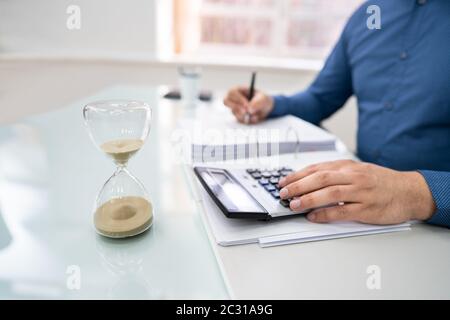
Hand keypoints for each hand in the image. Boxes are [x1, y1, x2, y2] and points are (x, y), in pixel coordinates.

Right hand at [223, 86, 273, 123]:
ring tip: (255, 114)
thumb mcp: (263, 99)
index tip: (247, 105)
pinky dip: (247, 120)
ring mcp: (235, 108)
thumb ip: (257, 103)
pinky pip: (239, 119)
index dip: (238, 99)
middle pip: (226, 101)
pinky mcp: (238, 116)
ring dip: (244, 115)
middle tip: (246, 112)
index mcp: (239, 90)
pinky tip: (254, 117)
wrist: (266, 109)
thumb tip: (249, 110)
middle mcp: (234, 98)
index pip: (232, 93)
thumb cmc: (263, 100)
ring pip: (233, 112)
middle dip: (236, 107)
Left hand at [278, 160, 435, 223]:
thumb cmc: (380, 181)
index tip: (283, 182)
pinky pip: (343, 212)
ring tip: (294, 205)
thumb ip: (335, 173)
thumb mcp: (357, 170)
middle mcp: (353, 176)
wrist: (409, 191)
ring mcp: (361, 192)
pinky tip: (313, 217)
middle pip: (320, 178)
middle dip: (298, 185)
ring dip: (309, 199)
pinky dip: (326, 214)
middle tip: (284, 194)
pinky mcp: (367, 209)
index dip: (297, 175)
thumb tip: (307, 180)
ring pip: (330, 193)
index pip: (317, 168)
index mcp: (348, 166)